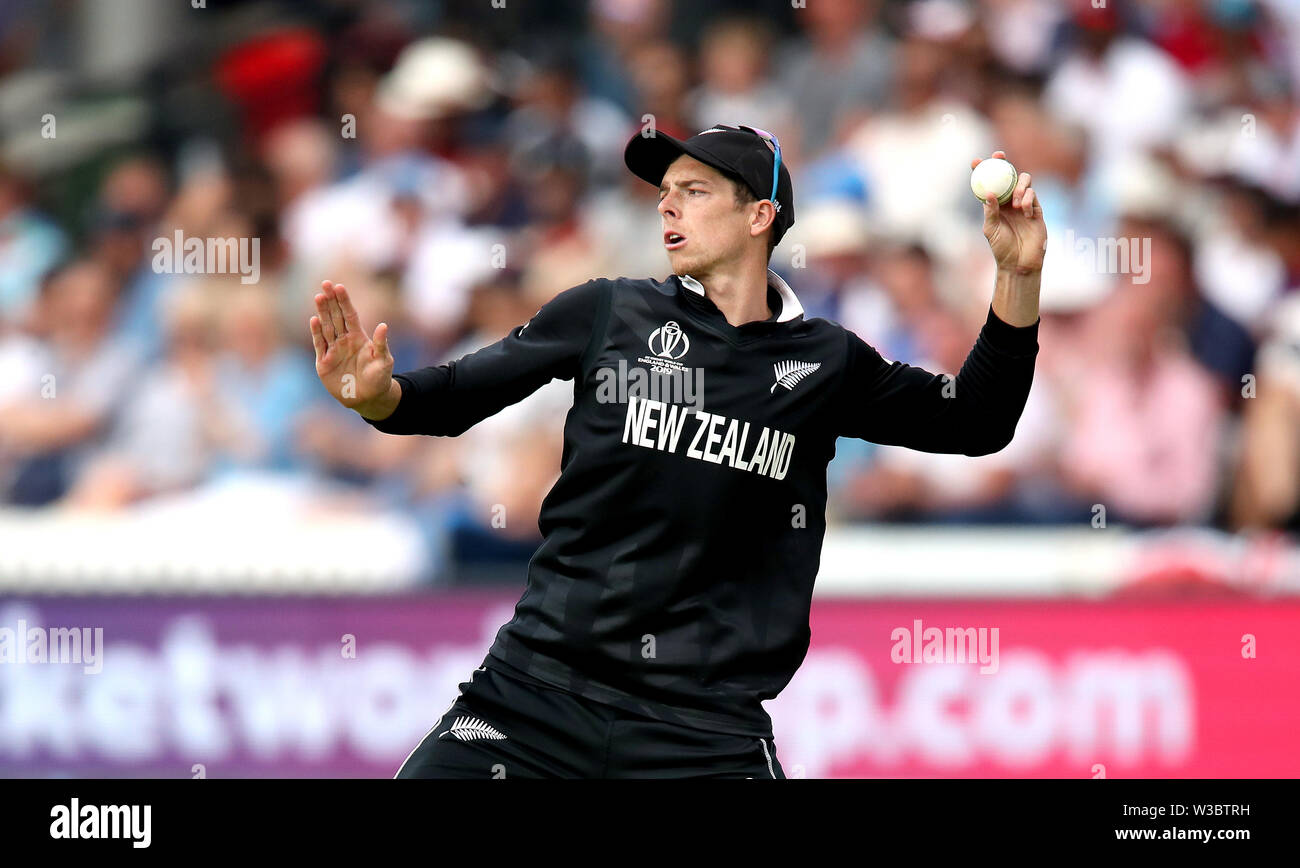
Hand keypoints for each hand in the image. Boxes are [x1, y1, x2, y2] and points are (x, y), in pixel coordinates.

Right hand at [310, 280, 394, 411]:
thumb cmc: (379, 378)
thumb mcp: (384, 361)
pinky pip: (319, 345)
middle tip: (325, 283)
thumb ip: (381, 344)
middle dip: (331, 301)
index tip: (340, 287)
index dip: (345, 301)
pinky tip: (314, 320)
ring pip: (326, 327)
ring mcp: (333, 350)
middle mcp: (344, 340)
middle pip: (336, 317)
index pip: (350, 315)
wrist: (368, 399)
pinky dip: (316, 333)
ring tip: (319, 296)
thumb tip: (383, 326)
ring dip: (322, 312)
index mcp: (359, 337)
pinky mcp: (324, 362)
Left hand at [973, 150, 1046, 272]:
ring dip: (1019, 186)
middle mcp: (1009, 201)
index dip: (983, 170)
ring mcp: (1023, 204)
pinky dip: (1028, 201)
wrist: (1019, 262)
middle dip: (1003, 163)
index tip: (976, 161)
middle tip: (999, 157)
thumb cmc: (1002, 248)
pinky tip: (1025, 214)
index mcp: (995, 205)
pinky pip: (1033, 196)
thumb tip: (988, 193)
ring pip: (1024, 181)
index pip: (989, 183)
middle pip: (1008, 175)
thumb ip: (990, 211)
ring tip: (1015, 203)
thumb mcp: (991, 230)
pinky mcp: (1036, 209)